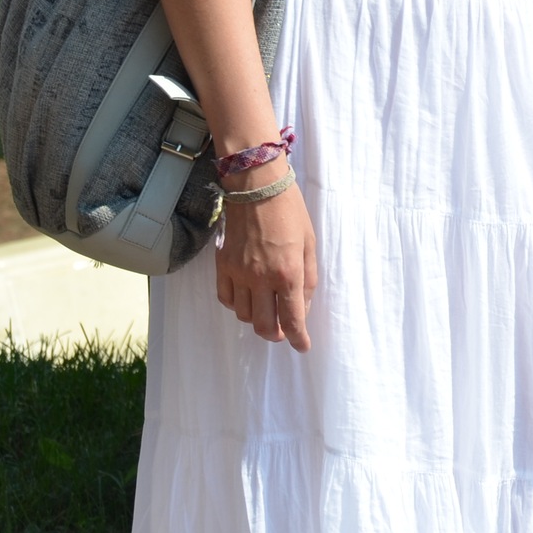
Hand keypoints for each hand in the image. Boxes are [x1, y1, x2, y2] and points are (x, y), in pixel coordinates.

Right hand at [213, 170, 318, 350]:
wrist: (257, 186)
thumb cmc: (290, 211)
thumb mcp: (310, 244)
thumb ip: (308, 279)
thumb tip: (302, 308)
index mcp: (288, 273)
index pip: (291, 319)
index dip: (298, 339)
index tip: (302, 346)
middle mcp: (261, 278)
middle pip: (263, 325)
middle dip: (275, 334)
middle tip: (282, 331)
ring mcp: (238, 273)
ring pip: (243, 315)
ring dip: (256, 318)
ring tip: (266, 309)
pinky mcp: (222, 265)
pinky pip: (225, 298)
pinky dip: (236, 305)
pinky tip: (247, 297)